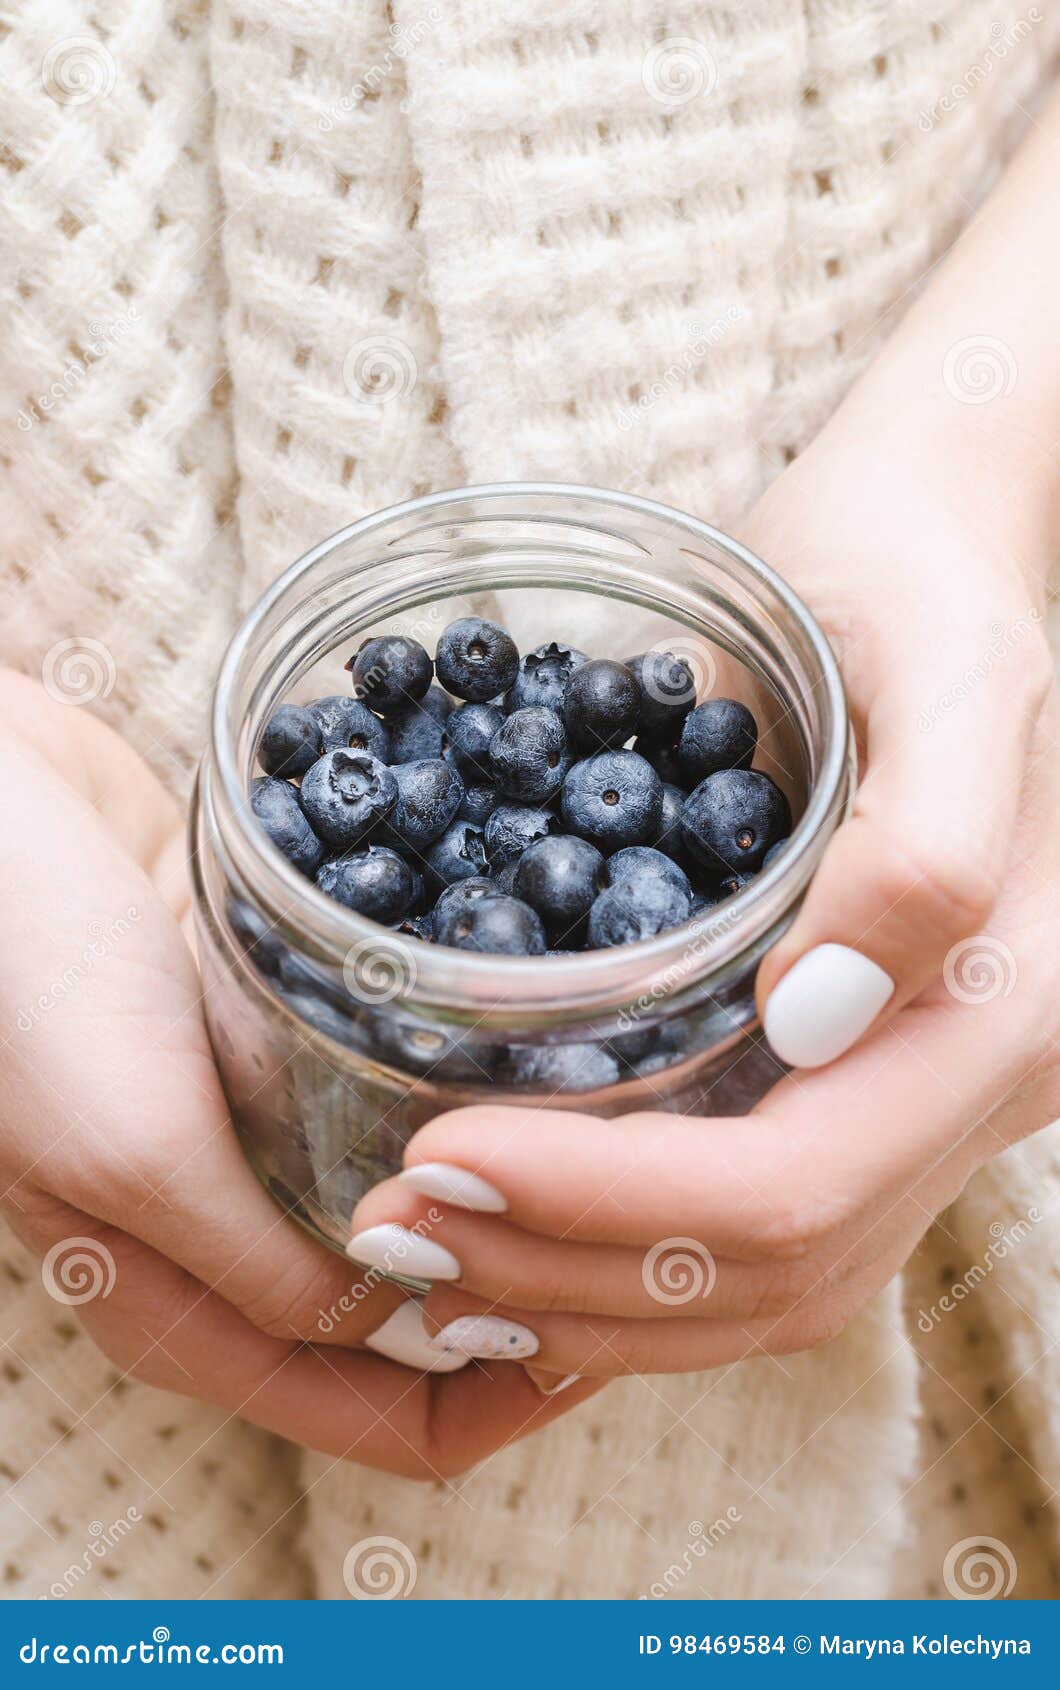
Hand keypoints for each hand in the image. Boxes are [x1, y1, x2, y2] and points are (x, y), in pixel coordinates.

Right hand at [0, 672, 590, 1467]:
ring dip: (513, 1206)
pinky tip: (531, 1056)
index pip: (389, 1423)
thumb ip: (265, 1262)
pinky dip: (462, 1113)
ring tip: (615, 1148)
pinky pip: (390, 1113)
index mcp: (188, 1315)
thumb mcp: (138, 1152)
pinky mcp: (269, 1054)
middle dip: (531, 1301)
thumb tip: (402, 1324)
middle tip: (641, 1229)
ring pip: (417, 1223)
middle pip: (418, 1336)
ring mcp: (253, 1149)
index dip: (510, 1398)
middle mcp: (229, 1250)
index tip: (612, 1324)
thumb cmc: (24, 987)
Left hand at [347, 417, 1059, 1382]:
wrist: (932, 552)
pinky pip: (753, 1241)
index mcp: (1008, 1008)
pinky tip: (512, 1242)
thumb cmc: (916, 574)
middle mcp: (974, 1090)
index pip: (798, 1187)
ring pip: (761, 1293)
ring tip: (427, 1252)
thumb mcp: (943, 662)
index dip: (610, 1202)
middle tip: (397, 1227)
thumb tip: (816, 1021)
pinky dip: (622, 1269)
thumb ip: (923, 850)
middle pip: (770, 1273)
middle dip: (567, 1272)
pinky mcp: (859, 1085)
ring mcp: (920, 1103)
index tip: (440, 1152)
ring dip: (581, 1298)